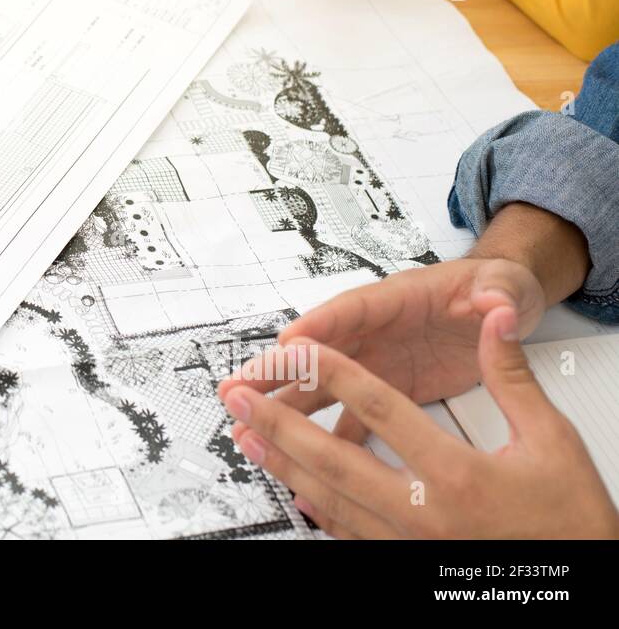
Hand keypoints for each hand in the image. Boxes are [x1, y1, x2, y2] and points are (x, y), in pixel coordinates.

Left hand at [219, 308, 618, 537]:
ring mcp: (411, 543)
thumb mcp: (552, 441)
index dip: (336, 373)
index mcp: (460, 477)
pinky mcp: (406, 561)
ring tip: (246, 436)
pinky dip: (313, 503)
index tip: (299, 349)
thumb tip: (497, 320)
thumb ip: (512, 377)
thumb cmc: (572, 523)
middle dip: (279, 422)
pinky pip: (347, 530)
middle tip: (237, 396)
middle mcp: (426, 514)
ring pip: (330, 498)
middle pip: (335, 458)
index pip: (382, 410)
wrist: (584, 586)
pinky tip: (290, 485)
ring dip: (283, 463)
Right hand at [260, 257, 546, 441]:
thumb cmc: (494, 288)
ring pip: (323, 385)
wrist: (503, 308)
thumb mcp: (501, 286)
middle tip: (240, 386)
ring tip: (249, 422)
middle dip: (278, 368)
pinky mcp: (388, 388)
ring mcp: (377, 361)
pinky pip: (351, 413)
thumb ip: (496, 295)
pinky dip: (327, 434)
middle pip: (317, 349)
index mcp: (397, 299)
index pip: (351, 310)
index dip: (318, 327)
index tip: (288, 343)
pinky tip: (305, 457)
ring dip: (288, 405)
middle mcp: (375, 329)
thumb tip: (496, 304)